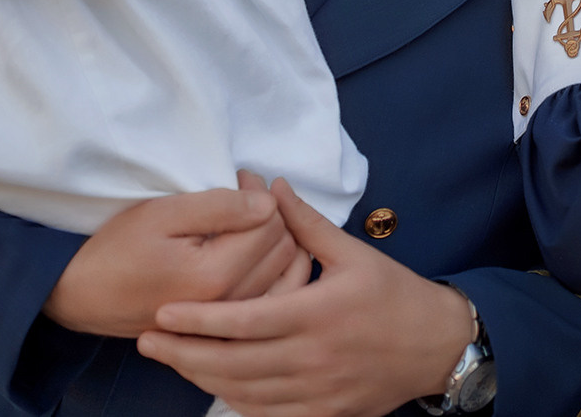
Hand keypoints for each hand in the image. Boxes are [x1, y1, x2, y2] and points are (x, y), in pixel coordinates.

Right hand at [43, 173, 303, 337]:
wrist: (82, 296)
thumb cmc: (117, 249)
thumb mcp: (163, 214)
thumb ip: (220, 207)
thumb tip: (268, 201)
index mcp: (216, 276)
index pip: (271, 225)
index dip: (262, 192)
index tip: (241, 176)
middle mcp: (232, 306)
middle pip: (284, 249)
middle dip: (273, 213)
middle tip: (244, 192)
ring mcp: (230, 321)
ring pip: (285, 273)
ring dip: (276, 239)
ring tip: (248, 217)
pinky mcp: (225, 327)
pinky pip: (272, 294)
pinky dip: (275, 268)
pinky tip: (253, 250)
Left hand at [138, 179, 475, 416]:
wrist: (435, 346)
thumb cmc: (393, 293)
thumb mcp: (353, 252)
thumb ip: (305, 223)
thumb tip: (270, 185)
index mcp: (318, 313)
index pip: (245, 321)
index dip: (199, 320)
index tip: (162, 312)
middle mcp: (313, 357)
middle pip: (233, 364)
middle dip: (183, 353)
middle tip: (146, 339)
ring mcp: (317, 392)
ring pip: (244, 394)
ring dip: (201, 379)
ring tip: (170, 360)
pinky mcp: (323, 414)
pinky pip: (267, 415)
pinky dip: (234, 402)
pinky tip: (213, 386)